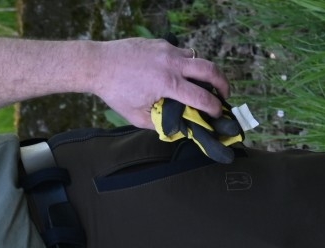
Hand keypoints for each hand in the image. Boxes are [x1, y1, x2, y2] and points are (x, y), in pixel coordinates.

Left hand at [90, 38, 229, 130]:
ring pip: (197, 58)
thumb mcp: (136, 116)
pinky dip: (185, 64)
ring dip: (204, 71)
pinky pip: (181, 53)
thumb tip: (176, 127)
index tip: (218, 113)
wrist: (99, 64)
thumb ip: (159, 123)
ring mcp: (168, 51)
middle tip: (225, 93)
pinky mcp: (162, 44)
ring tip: (203, 84)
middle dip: (223, 82)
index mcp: (167, 84)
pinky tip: (179, 73)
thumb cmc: (116, 92)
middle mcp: (172, 64)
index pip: (200, 96)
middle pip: (210, 69)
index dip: (213, 107)